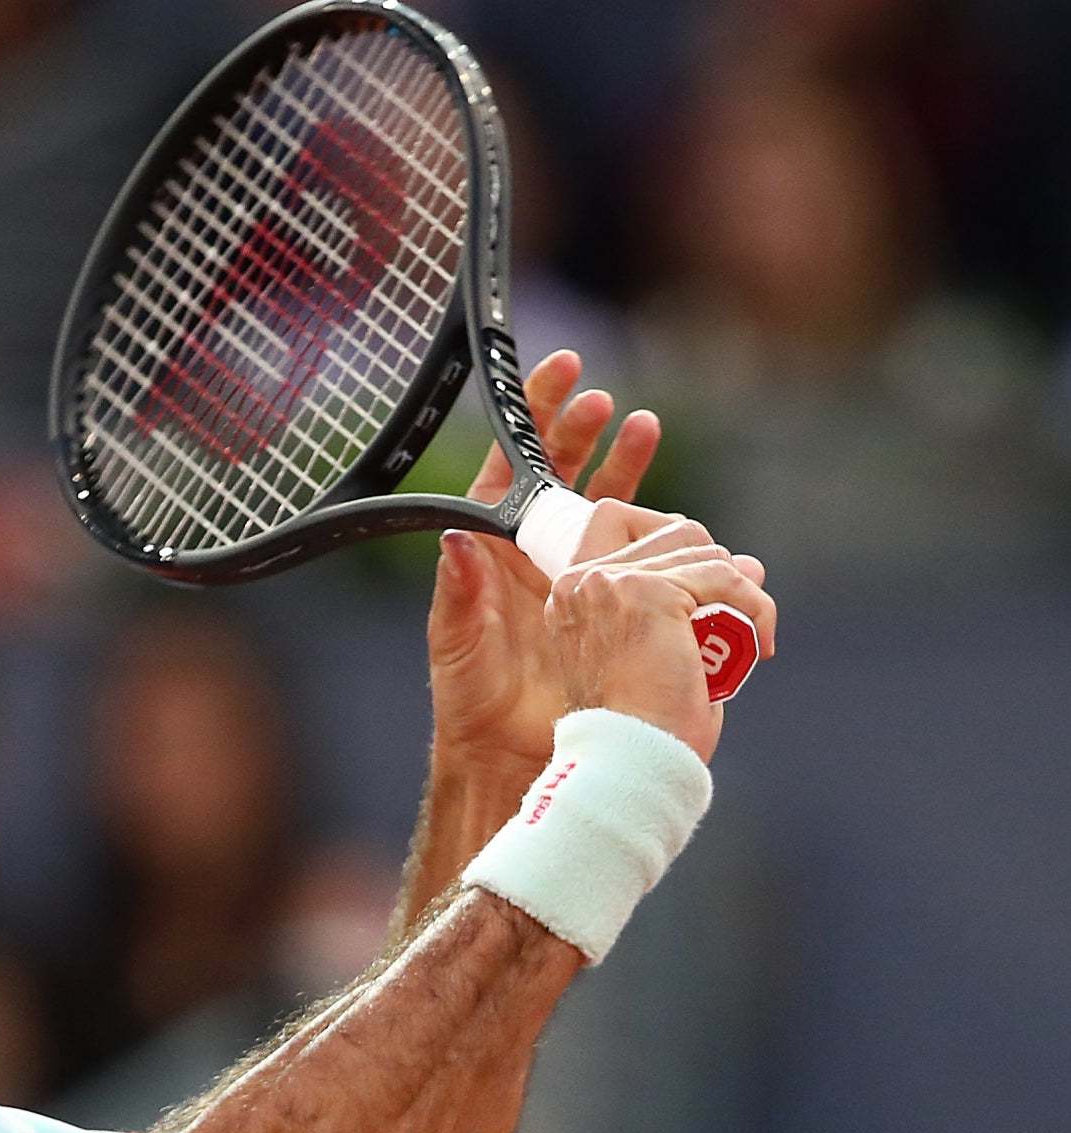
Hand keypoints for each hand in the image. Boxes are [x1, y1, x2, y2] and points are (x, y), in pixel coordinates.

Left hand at [425, 350, 661, 777]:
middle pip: (564, 473)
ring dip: (627, 464)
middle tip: (607, 403)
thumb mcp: (457, 645)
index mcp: (494, 548)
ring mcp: (577, 571)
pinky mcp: (612, 599)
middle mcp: (536, 551)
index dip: (534, 416)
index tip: (563, 373)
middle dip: (584, 432)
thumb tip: (459, 540)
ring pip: (608, 502)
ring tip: (644, 427)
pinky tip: (681, 511)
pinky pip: (643, 553)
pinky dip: (664, 529)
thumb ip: (459, 593)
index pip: (512, 467)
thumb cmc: (473, 701)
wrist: (516, 753)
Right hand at [546, 516, 777, 762]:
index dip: (673, 543)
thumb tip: (752, 563)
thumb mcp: (662, 651)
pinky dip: (756, 609)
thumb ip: (693, 600)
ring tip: (744, 641)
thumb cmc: (644, 725)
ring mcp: (612, 584)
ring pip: (706, 552)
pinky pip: (726, 578)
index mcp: (572, 594)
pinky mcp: (649, 594)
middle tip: (733, 623)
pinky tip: (760, 646)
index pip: (621, 521)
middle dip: (718, 572)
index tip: (704, 587)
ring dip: (740, 593)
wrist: (631, 760)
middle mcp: (581, 582)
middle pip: (676, 532)